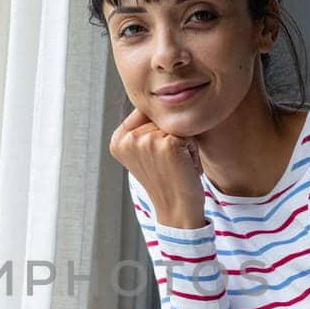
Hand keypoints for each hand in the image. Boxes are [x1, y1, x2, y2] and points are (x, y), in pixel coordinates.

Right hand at [109, 107, 205, 228]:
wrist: (176, 210)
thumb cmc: (166, 179)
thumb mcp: (145, 152)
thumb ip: (143, 127)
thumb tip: (156, 98)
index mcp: (117, 140)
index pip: (144, 114)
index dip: (157, 133)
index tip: (154, 159)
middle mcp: (128, 140)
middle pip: (159, 118)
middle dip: (169, 138)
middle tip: (167, 164)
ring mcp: (146, 141)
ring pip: (174, 125)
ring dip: (182, 143)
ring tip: (175, 165)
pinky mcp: (167, 144)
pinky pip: (188, 133)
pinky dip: (192, 149)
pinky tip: (184, 167)